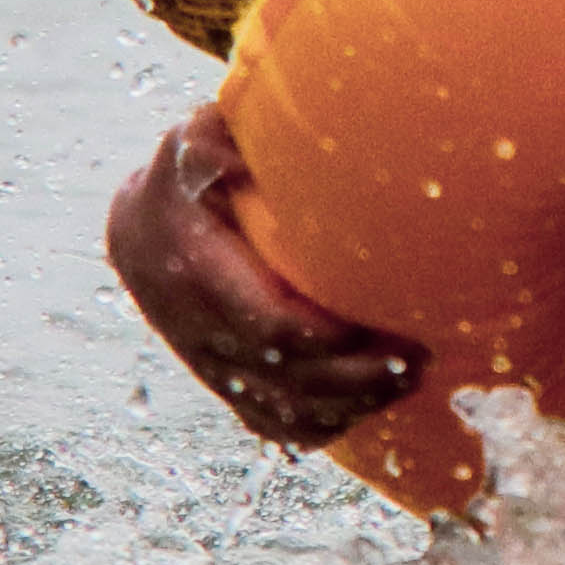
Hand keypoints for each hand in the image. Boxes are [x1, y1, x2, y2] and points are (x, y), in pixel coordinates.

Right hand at [105, 106, 421, 447]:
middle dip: (356, 379)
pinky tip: (370, 407)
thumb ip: (215, 137)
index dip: (331, 339)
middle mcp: (194, 330)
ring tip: (409, 378)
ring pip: (276, 414)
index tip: (391, 326)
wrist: (144, 226)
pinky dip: (320, 426)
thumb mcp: (196, 140)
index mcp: (191, 271)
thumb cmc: (190, 171)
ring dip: (347, 408)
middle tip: (420, 357)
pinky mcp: (221, 385)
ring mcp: (206, 365)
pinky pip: (269, 425)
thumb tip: (238, 143)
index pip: (269, 326)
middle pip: (283, 380)